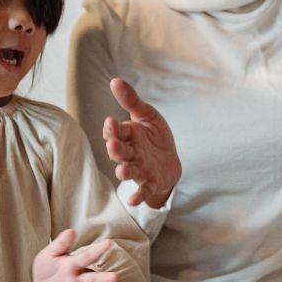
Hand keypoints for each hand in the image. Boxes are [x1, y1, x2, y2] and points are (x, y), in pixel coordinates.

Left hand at [31, 229, 122, 281]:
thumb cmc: (45, 268)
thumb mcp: (48, 255)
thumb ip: (60, 245)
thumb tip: (71, 231)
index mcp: (72, 266)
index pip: (86, 257)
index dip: (96, 250)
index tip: (108, 243)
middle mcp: (78, 281)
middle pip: (92, 279)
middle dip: (103, 279)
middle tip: (115, 277)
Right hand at [105, 78, 181, 208]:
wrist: (170, 160)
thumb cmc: (154, 137)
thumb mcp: (146, 116)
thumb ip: (131, 101)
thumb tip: (115, 80)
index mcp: (127, 135)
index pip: (115, 132)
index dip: (113, 129)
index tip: (112, 122)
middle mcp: (130, 153)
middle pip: (119, 152)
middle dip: (116, 149)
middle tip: (113, 145)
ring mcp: (139, 169)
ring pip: (128, 171)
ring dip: (123, 172)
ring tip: (122, 171)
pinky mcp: (151, 182)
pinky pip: (143, 190)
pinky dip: (138, 195)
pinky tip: (134, 200)